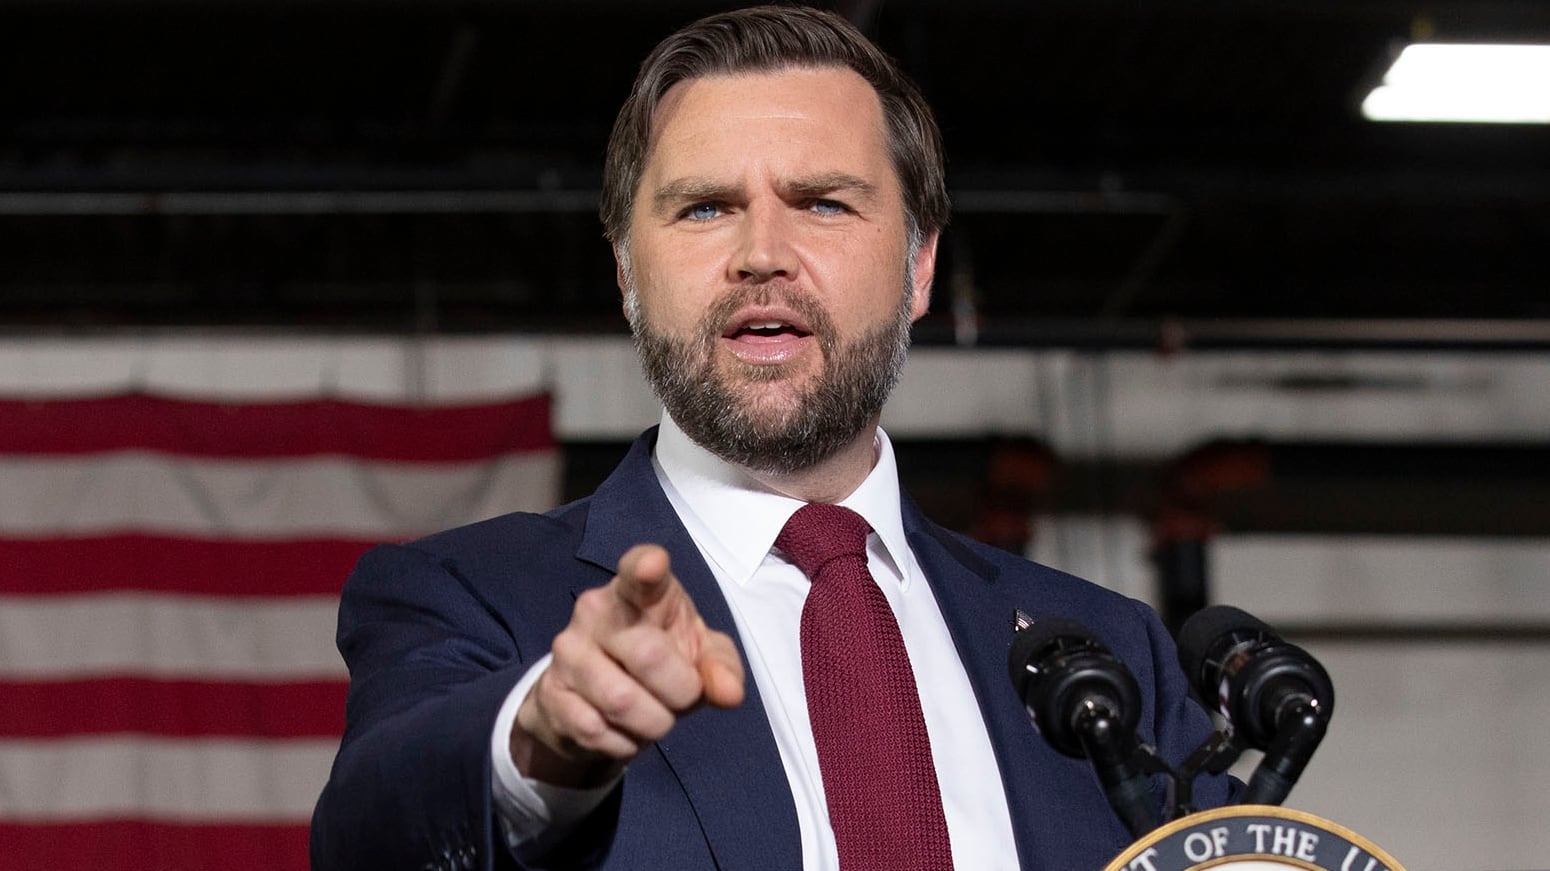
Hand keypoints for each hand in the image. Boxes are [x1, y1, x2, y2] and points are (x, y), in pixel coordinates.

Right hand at [511, 544, 744, 787]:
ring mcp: (567, 651)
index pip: (637, 570)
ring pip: (621, 701)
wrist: (591, 702)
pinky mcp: (550, 692)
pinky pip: (595, 730)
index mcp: (637, 592)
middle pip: (648, 655)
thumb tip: (730, 693)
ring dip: (653, 723)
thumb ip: (720, 668)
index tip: (654, 565)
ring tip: (654, 717)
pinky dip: (623, 743)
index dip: (646, 566)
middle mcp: (595, 611)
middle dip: (681, 692)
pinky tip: (623, 731)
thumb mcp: (698, 657)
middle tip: (682, 698)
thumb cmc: (659, 664)